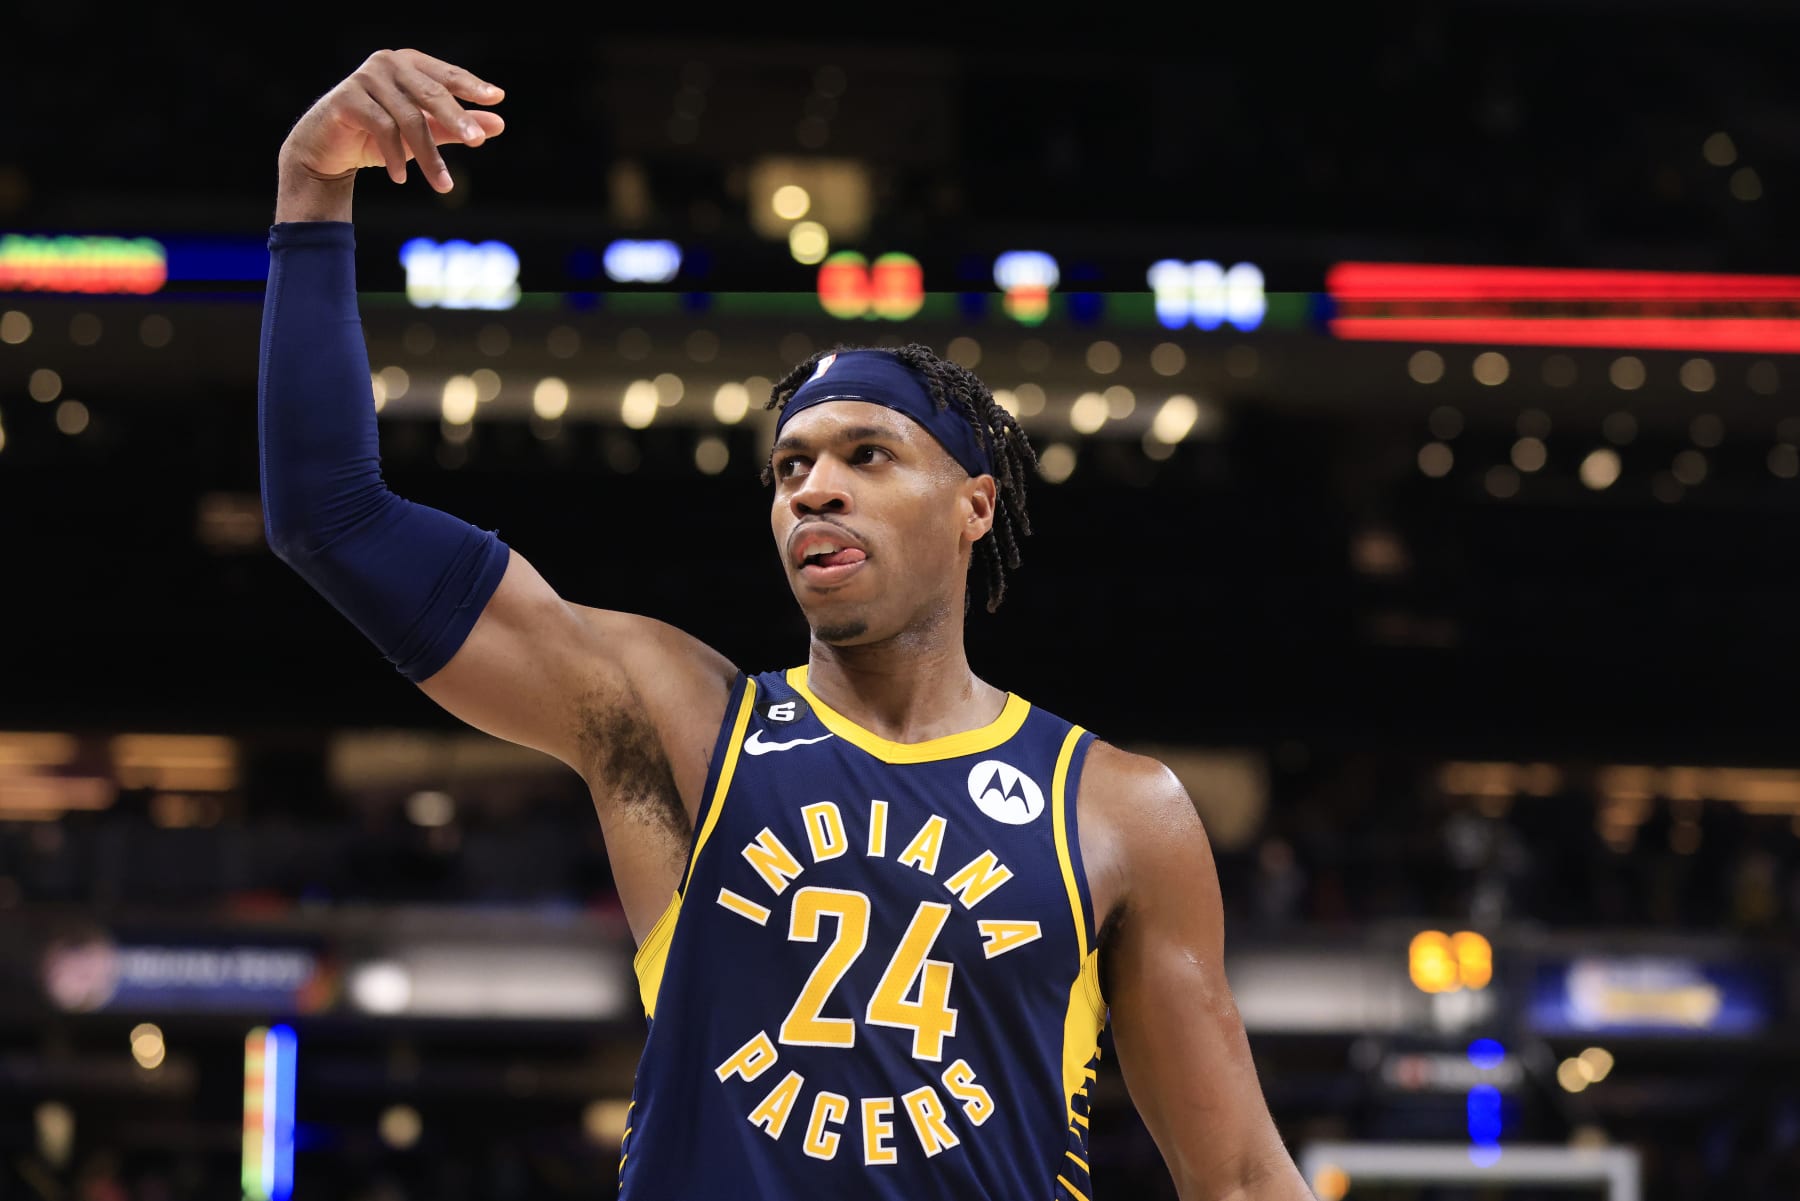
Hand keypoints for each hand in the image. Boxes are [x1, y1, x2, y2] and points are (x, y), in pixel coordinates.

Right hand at [280, 49, 504, 193]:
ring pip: (409, 118)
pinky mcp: (347, 98)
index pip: (448, 75)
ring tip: (443, 186)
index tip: (496, 98)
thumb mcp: (423, 132)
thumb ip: (457, 127)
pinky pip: (382, 128)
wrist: (328, 148)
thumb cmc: (380, 135)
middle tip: (477, 141)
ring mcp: (366, 78)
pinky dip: (394, 157)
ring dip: (428, 156)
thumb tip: (498, 125)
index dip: (472, 86)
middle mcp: (389, 64)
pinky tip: (401, 178)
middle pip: (432, 94)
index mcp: (411, 65)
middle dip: (457, 119)